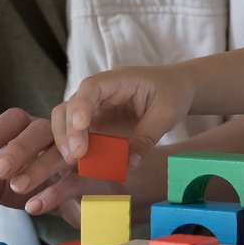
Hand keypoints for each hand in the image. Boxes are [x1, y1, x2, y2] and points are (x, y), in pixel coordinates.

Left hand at [0, 107, 94, 219]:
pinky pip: (76, 180)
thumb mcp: (4, 186)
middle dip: (17, 149)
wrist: (80, 207)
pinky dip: (55, 193)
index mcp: (33, 130)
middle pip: (39, 130)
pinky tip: (35, 206)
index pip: (15, 119)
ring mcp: (79, 155)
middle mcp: (57, 136)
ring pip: (61, 153)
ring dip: (38, 169)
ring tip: (17, 188)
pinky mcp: (94, 178)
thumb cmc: (39, 186)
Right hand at [52, 66, 194, 171]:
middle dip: (67, 130)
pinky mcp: (97, 123)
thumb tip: (130, 164)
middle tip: (74, 156)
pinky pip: (79, 134)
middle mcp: (100, 92)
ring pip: (67, 120)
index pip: (91, 87)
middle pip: (70, 105)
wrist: (177, 89)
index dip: (81, 106)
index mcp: (118, 80)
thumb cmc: (173, 93)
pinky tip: (79, 164)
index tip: (80, 126)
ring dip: (66, 140)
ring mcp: (95, 108)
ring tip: (73, 161)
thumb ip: (147, 137)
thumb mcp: (166, 114)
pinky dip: (75, 147)